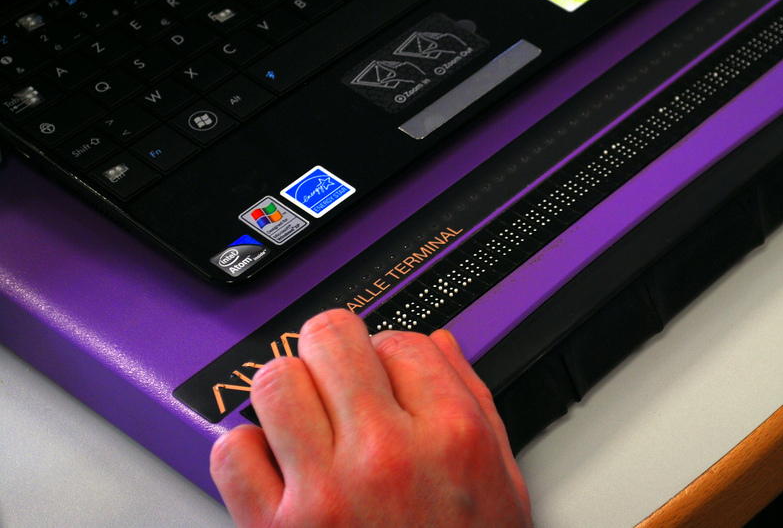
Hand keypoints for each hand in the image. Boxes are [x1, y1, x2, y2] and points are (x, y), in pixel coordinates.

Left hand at [210, 309, 531, 527]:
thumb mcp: (501, 481)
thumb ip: (472, 400)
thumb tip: (437, 345)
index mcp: (451, 435)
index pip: (399, 339)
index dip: (387, 353)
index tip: (383, 373)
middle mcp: (387, 453)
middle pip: (331, 338)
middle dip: (332, 351)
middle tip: (335, 376)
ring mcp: (327, 491)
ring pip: (276, 380)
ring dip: (287, 393)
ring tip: (302, 416)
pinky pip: (234, 450)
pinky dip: (246, 451)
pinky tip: (277, 465)